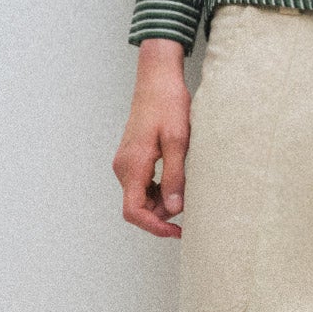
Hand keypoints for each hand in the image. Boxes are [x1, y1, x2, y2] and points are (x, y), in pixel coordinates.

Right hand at [114, 38, 191, 237]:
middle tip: (190, 209)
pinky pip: (141, 185)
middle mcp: (123, 167)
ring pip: (140, 197)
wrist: (157, 79)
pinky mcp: (131, 157)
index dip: (155, 227)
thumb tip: (174, 208)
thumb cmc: (168, 105)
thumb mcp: (178, 141)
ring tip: (186, 190)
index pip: (134, 211)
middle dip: (161, 215)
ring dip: (161, 203)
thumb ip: (175, 176)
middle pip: (137, 208)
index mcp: (132, 165)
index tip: (177, 232)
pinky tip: (176, 181)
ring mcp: (125, 162)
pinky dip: (158, 191)